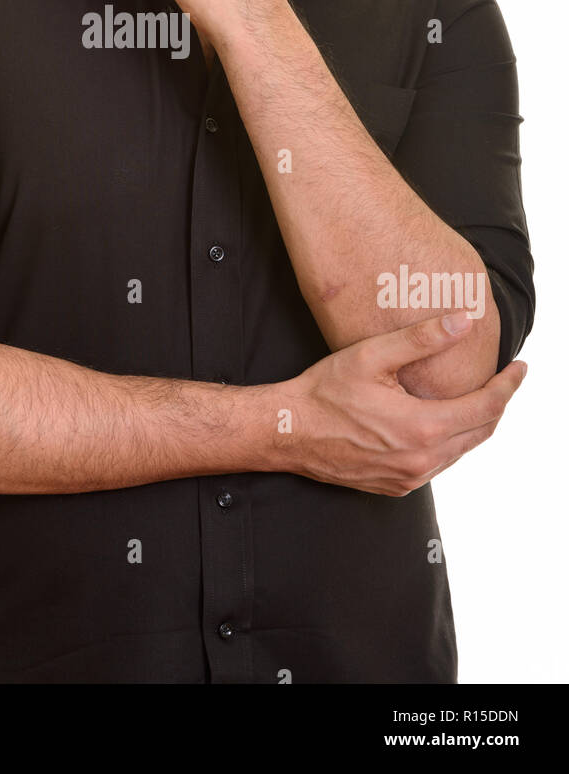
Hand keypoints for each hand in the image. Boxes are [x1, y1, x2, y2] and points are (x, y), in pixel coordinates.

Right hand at [258, 312, 526, 495]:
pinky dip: (449, 441)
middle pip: (481, 432)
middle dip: (498, 403)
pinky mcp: (397, 486)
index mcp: (422, 428)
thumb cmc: (324, 392)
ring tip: (476, 396)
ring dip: (473, 423)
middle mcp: (422, 460)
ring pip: (461, 450)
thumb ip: (422, 338)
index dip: (509, 386)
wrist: (288, 432)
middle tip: (505, 379)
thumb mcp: (372, 356)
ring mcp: (409, 477)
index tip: (520, 367)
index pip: (487, 408)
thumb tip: (464, 321)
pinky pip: (438, 464)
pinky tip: (439, 421)